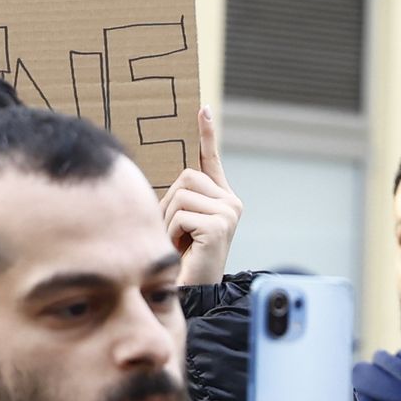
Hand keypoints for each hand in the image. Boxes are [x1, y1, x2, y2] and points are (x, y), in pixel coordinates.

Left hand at [162, 109, 240, 286]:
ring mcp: (228, 212)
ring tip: (180, 243)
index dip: (207, 134)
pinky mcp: (220, 224)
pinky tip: (184, 249)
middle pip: (186, 177)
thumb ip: (179, 198)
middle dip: (169, 205)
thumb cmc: (182, 259)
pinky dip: (173, 233)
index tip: (202, 108)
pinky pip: (180, 215)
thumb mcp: (179, 222)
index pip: (212, 160)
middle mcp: (231, 201)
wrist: (195, 293)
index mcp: (222, 198)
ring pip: (180, 195)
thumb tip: (170, 179)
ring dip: (169, 221)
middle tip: (176, 233)